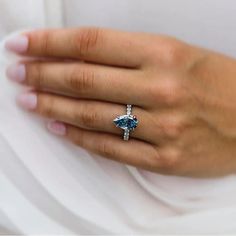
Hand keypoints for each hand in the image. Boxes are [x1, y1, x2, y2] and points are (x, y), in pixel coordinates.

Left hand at [5, 27, 235, 176]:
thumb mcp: (176, 54)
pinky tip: (58, 129)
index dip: (50, 44)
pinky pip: (111, 148)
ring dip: (53, 108)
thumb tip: (82, 58)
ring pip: (92, 116)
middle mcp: (161, 90)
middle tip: (17, 73)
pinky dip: (79, 138)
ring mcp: (163, 128)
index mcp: (165, 54)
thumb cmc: (216, 82)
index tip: (22, 44)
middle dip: (43, 75)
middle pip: (84, 80)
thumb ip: (129, 57)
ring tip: (29, 102)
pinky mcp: (165, 158)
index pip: (91, 45)